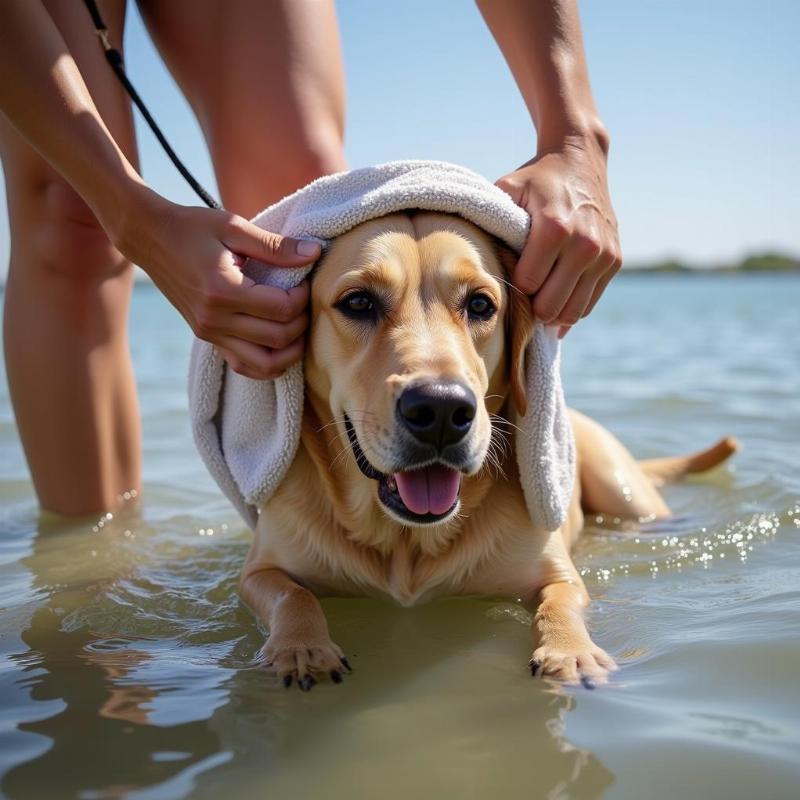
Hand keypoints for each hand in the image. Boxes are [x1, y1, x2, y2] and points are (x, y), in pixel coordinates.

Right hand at [110, 189, 318, 378]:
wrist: (150, 239)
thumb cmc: (193, 228)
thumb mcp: (234, 228)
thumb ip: (276, 246)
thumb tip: (315, 253)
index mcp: (222, 291)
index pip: (281, 309)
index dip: (303, 297)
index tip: (303, 280)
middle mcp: (215, 320)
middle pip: (278, 338)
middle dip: (301, 321)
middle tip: (303, 300)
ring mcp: (210, 334)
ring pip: (265, 364)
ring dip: (291, 350)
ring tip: (297, 326)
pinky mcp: (208, 339)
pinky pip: (245, 366)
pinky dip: (269, 364)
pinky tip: (281, 345)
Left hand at [496, 133, 621, 330]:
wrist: (580, 158)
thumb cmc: (537, 179)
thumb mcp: (508, 190)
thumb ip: (492, 224)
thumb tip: (479, 264)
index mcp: (555, 228)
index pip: (528, 284)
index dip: (515, 284)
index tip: (510, 273)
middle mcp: (584, 244)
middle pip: (550, 305)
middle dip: (533, 306)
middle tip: (523, 294)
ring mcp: (603, 255)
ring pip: (572, 311)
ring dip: (552, 312)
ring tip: (538, 300)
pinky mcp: (614, 261)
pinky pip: (589, 304)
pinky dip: (571, 307)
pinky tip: (556, 299)